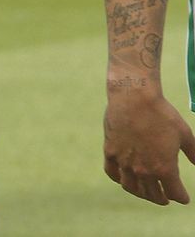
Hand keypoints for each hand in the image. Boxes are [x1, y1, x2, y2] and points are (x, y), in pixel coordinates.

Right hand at [105, 82, 194, 204]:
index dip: (181, 198)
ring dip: (141, 193)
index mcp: (165, 168)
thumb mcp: (185, 135)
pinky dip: (119, 179)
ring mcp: (124, 162)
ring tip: (145, 191)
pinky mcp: (110, 151)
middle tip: (165, 198)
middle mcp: (143, 170)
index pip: (175, 194)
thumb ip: (194, 153)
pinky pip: (112, 173)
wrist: (134, 97)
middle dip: (161, 199)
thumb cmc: (162, 114)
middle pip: (152, 195)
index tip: (183, 198)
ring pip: (131, 188)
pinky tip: (124, 178)